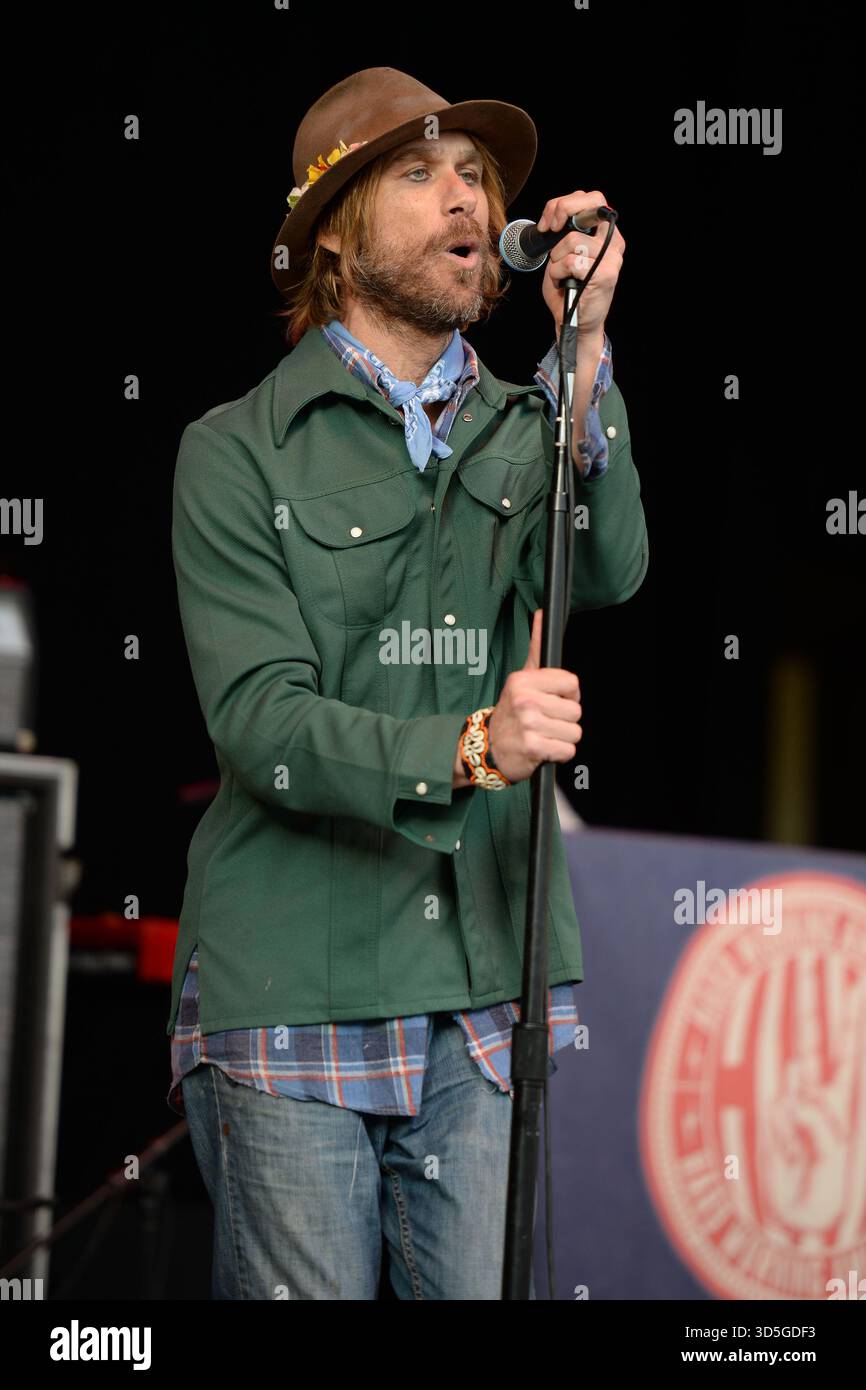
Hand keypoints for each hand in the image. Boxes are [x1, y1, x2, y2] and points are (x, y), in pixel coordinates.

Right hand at [487, 609, 581, 783]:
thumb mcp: (521, 677)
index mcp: (524, 680)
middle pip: (576, 711)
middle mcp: (525, 699)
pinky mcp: (533, 747)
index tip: (554, 700)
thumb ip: (536, 647)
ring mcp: (528, 724)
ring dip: (562, 739)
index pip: (572, 683)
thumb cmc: (511, 711)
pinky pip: (567, 751)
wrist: (488, 747)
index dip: (569, 695)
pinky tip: (543, 749)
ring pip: (574, 732)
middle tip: (545, 722)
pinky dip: (558, 755)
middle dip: (565, 720)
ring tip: (544, 735)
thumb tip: (541, 613)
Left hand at [538, 189, 625, 338]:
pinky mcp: (606, 274)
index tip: (549, 222)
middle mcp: (613, 242)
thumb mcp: (562, 254)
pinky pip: (572, 262)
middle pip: (591, 203)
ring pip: (573, 239)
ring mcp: (612, 258)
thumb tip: (554, 215)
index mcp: (605, 234)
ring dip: (556, 258)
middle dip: (562, 210)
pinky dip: (558, 273)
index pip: (592, 198)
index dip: (566, 203)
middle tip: (549, 229)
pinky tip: (563, 283)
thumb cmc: (567, 290)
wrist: (573, 322)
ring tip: (561, 274)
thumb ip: (565, 232)